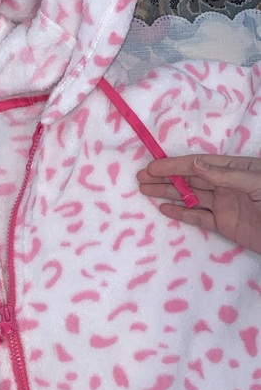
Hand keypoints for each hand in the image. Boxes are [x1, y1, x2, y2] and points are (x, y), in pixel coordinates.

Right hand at [137, 155, 260, 253]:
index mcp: (235, 170)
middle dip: (165, 178)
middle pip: (189, 180)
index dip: (174, 165)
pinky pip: (198, 218)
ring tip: (145, 191)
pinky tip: (165, 209)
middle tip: (140, 178)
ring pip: (190, 197)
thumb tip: (194, 165)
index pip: (198, 165)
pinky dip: (181, 213)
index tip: (152, 167)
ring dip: (167, 193)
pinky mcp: (225, 225)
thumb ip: (225, 175)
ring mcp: (224, 205)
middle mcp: (226, 185)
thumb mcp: (256, 182)